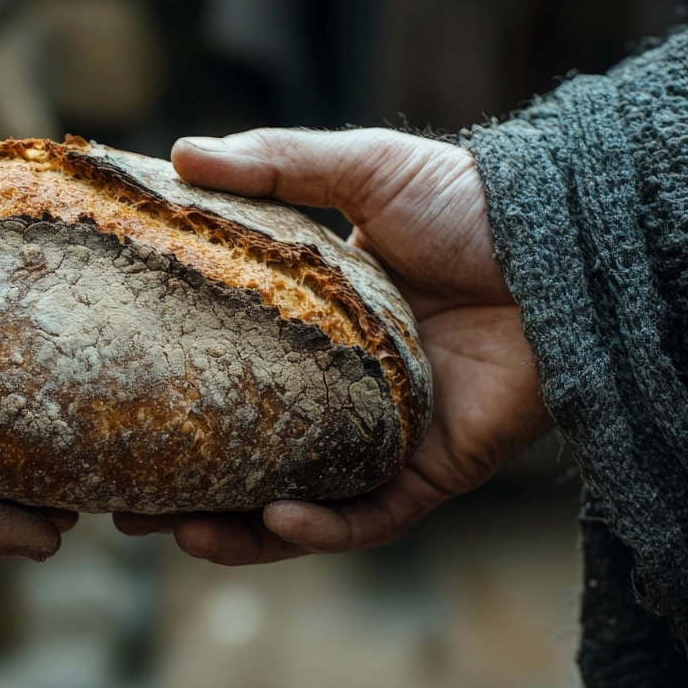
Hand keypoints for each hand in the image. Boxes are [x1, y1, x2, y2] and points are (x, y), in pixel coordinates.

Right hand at [114, 128, 550, 564]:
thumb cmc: (472, 199)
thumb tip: (179, 154)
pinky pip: (374, 517)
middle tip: (127, 507)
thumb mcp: (362, 168)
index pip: (237, 377)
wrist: (570, 239)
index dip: (179, 400)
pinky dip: (326, 529)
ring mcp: (392, 436)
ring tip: (181, 534)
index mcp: (324, 328)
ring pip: (306, 507)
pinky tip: (276, 520)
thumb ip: (275, 164)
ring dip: (244, 532)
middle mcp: (351, 392)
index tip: (118, 412)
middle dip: (194, 489)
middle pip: (257, 456)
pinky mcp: (439, 468)